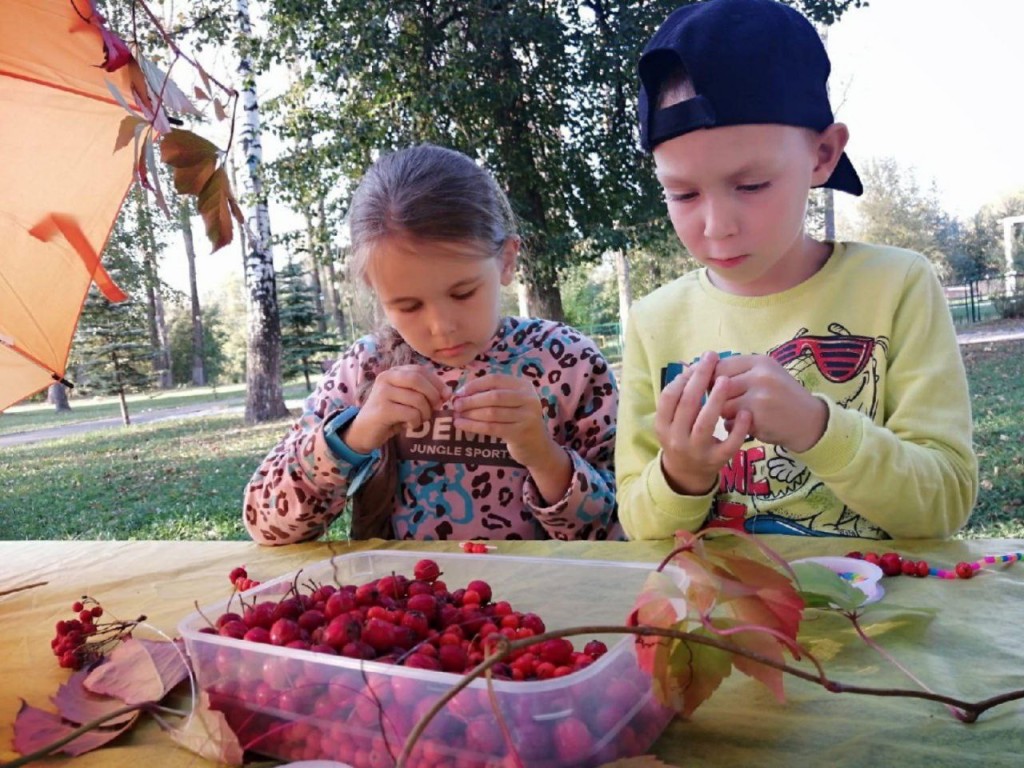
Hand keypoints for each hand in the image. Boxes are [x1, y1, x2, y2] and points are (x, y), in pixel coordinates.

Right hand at [343, 365, 447, 452]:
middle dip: (433, 395)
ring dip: (425, 413)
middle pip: (418, 380)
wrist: (364, 432)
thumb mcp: (408, 399)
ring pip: (417, 399)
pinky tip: (410, 425)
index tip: (446, 395)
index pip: (420, 370)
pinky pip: (411, 413)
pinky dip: (416, 421)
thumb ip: (425, 392)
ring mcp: (382, 393)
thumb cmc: (390, 415)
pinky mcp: (382, 410)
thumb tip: (448, 393)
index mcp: (393, 372)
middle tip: (435, 408)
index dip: (437, 382)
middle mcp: (386, 378)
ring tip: (419, 419)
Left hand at [451, 373, 554, 467]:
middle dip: (471, 400)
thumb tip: (461, 393)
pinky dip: (473, 426)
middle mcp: (528, 398)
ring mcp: (526, 416)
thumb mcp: (511, 403)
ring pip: (491, 413)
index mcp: (524, 386)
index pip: (495, 379)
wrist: (537, 446)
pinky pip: (491, 428)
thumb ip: (492, 394)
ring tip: (456, 415)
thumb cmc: (517, 421)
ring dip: (470, 414)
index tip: (459, 392)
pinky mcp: (520, 433)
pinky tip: (461, 425)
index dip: (475, 385)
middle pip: (493, 396)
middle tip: (455, 405)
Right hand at [656, 351, 751, 495]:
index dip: (682, 378)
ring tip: (726, 380)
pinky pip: (728, 443)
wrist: (687, 474)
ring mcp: (696, 450)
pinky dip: (738, 427)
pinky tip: (746, 412)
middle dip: (700, 379)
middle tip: (712, 358)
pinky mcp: (716, 460)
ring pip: (705, 423)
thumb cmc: (682, 437)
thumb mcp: (673, 421)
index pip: (669, 397)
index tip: (696, 363)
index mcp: (663, 425)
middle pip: (687, 405)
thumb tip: (694, 366)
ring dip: (715, 400)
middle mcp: (676, 438)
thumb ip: (681, 398)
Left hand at [712, 354, 826, 451]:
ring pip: (722, 406)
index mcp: (760, 361)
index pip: (720, 365)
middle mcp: (760, 376)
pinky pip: (730, 423)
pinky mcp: (758, 419)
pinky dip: (733, 427)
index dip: (709, 378)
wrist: (810, 422)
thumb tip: (698, 371)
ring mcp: (759, 398)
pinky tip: (746, 425)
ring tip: (738, 414)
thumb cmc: (782, 397)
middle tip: (725, 403)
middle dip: (715, 397)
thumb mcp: (766, 375)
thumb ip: (738, 372)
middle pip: (717, 386)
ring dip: (724, 413)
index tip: (709, 388)